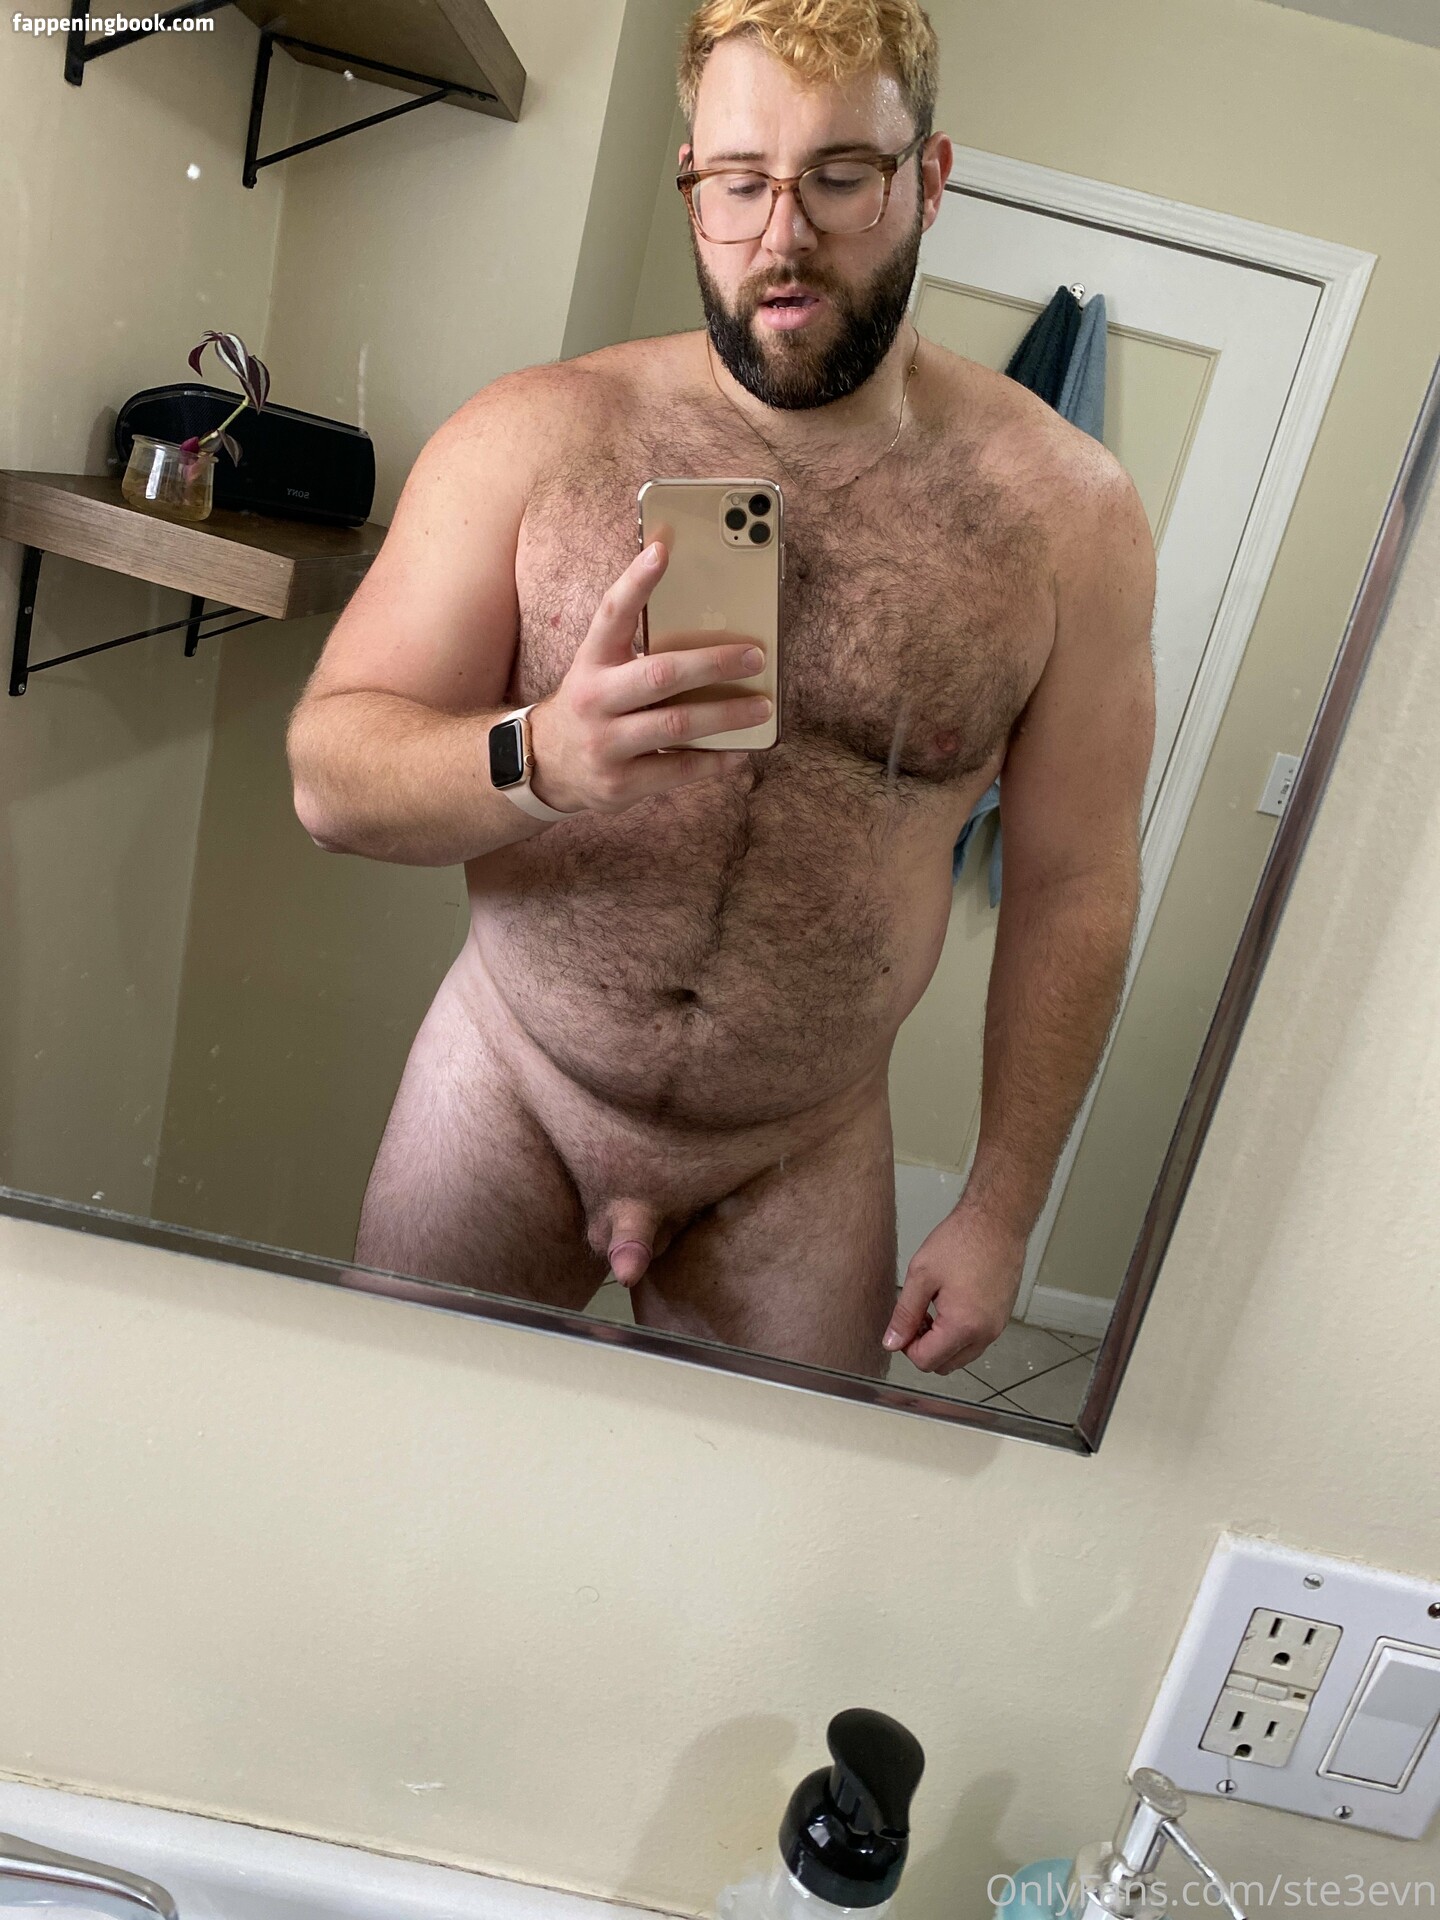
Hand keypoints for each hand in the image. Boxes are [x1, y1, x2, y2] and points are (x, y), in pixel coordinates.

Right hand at [526, 541, 770, 813]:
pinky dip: (714, 761)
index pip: (611, 613)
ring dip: (726, 715)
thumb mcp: (601, 671)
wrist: (547, 766)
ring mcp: (605, 744)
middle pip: (660, 674)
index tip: (662, 550)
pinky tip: (739, 751)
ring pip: (676, 725)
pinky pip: (678, 769)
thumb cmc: (593, 706)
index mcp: (592, 662)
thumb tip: (711, 630)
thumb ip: (640, 651)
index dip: (636, 582)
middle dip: (713, 663)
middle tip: (755, 656)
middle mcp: (595, 699)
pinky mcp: (620, 783)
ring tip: (762, 707)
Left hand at [882, 1202, 1028, 1373]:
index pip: (926, 1361)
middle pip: (945, 1365)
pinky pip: (976, 1341)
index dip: (907, 1347)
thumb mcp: (921, 1275)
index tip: (903, 1325)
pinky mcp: (1002, 1318)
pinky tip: (950, 1305)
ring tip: (933, 1309)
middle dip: (925, 1348)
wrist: (997, 1222)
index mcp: (963, 1326)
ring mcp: (997, 1328)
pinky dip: (959, 1334)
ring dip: (942, 1343)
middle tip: (916, 1318)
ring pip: (961, 1356)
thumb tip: (892, 1342)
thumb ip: (904, 1314)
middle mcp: (984, 1334)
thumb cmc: (962, 1241)